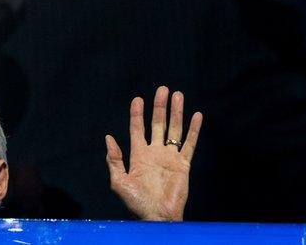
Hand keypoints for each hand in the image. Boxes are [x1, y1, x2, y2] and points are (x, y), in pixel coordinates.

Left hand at [105, 86, 201, 220]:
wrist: (158, 217)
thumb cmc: (137, 202)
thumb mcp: (119, 181)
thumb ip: (114, 160)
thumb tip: (108, 137)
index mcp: (138, 155)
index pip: (137, 128)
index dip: (137, 113)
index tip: (138, 99)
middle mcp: (155, 152)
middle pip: (158, 124)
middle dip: (159, 107)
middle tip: (163, 89)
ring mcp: (170, 157)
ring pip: (174, 129)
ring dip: (176, 112)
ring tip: (178, 95)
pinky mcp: (183, 164)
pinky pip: (190, 144)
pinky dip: (194, 130)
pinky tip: (197, 116)